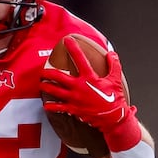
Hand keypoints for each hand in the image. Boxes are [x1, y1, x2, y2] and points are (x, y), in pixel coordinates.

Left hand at [39, 37, 140, 151]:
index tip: (67, 40)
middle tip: (43, 71)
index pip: (80, 59)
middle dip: (48, 73)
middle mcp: (79, 87)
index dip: (73, 48)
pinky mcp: (73, 109)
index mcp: (89, 77)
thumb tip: (111, 54)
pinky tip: (46, 105)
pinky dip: (51, 106)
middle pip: (58, 77)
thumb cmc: (114, 99)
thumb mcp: (115, 80)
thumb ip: (114, 65)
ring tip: (41, 84)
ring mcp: (74, 99)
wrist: (113, 117)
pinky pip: (59, 108)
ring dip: (46, 87)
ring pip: (55, 91)